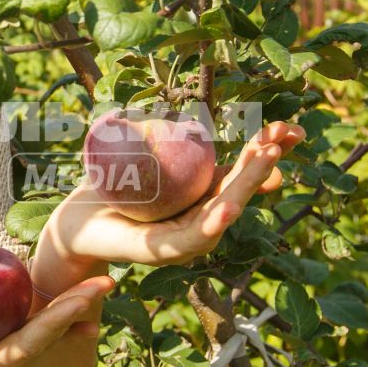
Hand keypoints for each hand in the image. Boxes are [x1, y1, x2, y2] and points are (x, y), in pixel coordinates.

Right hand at [0, 274, 115, 366]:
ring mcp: (1, 348)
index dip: (55, 325)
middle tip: (107, 284)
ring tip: (103, 284)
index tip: (79, 305)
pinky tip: (76, 289)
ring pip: (45, 327)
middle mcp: (0, 363)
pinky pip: (33, 318)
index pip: (27, 347)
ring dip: (73, 306)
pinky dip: (55, 304)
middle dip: (76, 310)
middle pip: (45, 336)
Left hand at [44, 121, 305, 267]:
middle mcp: (200, 223)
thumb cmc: (113, 186)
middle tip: (281, 137)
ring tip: (266, 160)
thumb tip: (207, 115)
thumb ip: (181, 141)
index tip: (292, 129)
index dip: (269, 152)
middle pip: (240, 193)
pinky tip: (229, 209)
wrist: (75, 221)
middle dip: (263, 164)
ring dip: (246, 187)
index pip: (243, 175)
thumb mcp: (152, 159)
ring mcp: (182, 241)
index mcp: (204, 200)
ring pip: (223, 214)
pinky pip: (190, 238)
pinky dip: (213, 224)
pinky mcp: (159, 251)